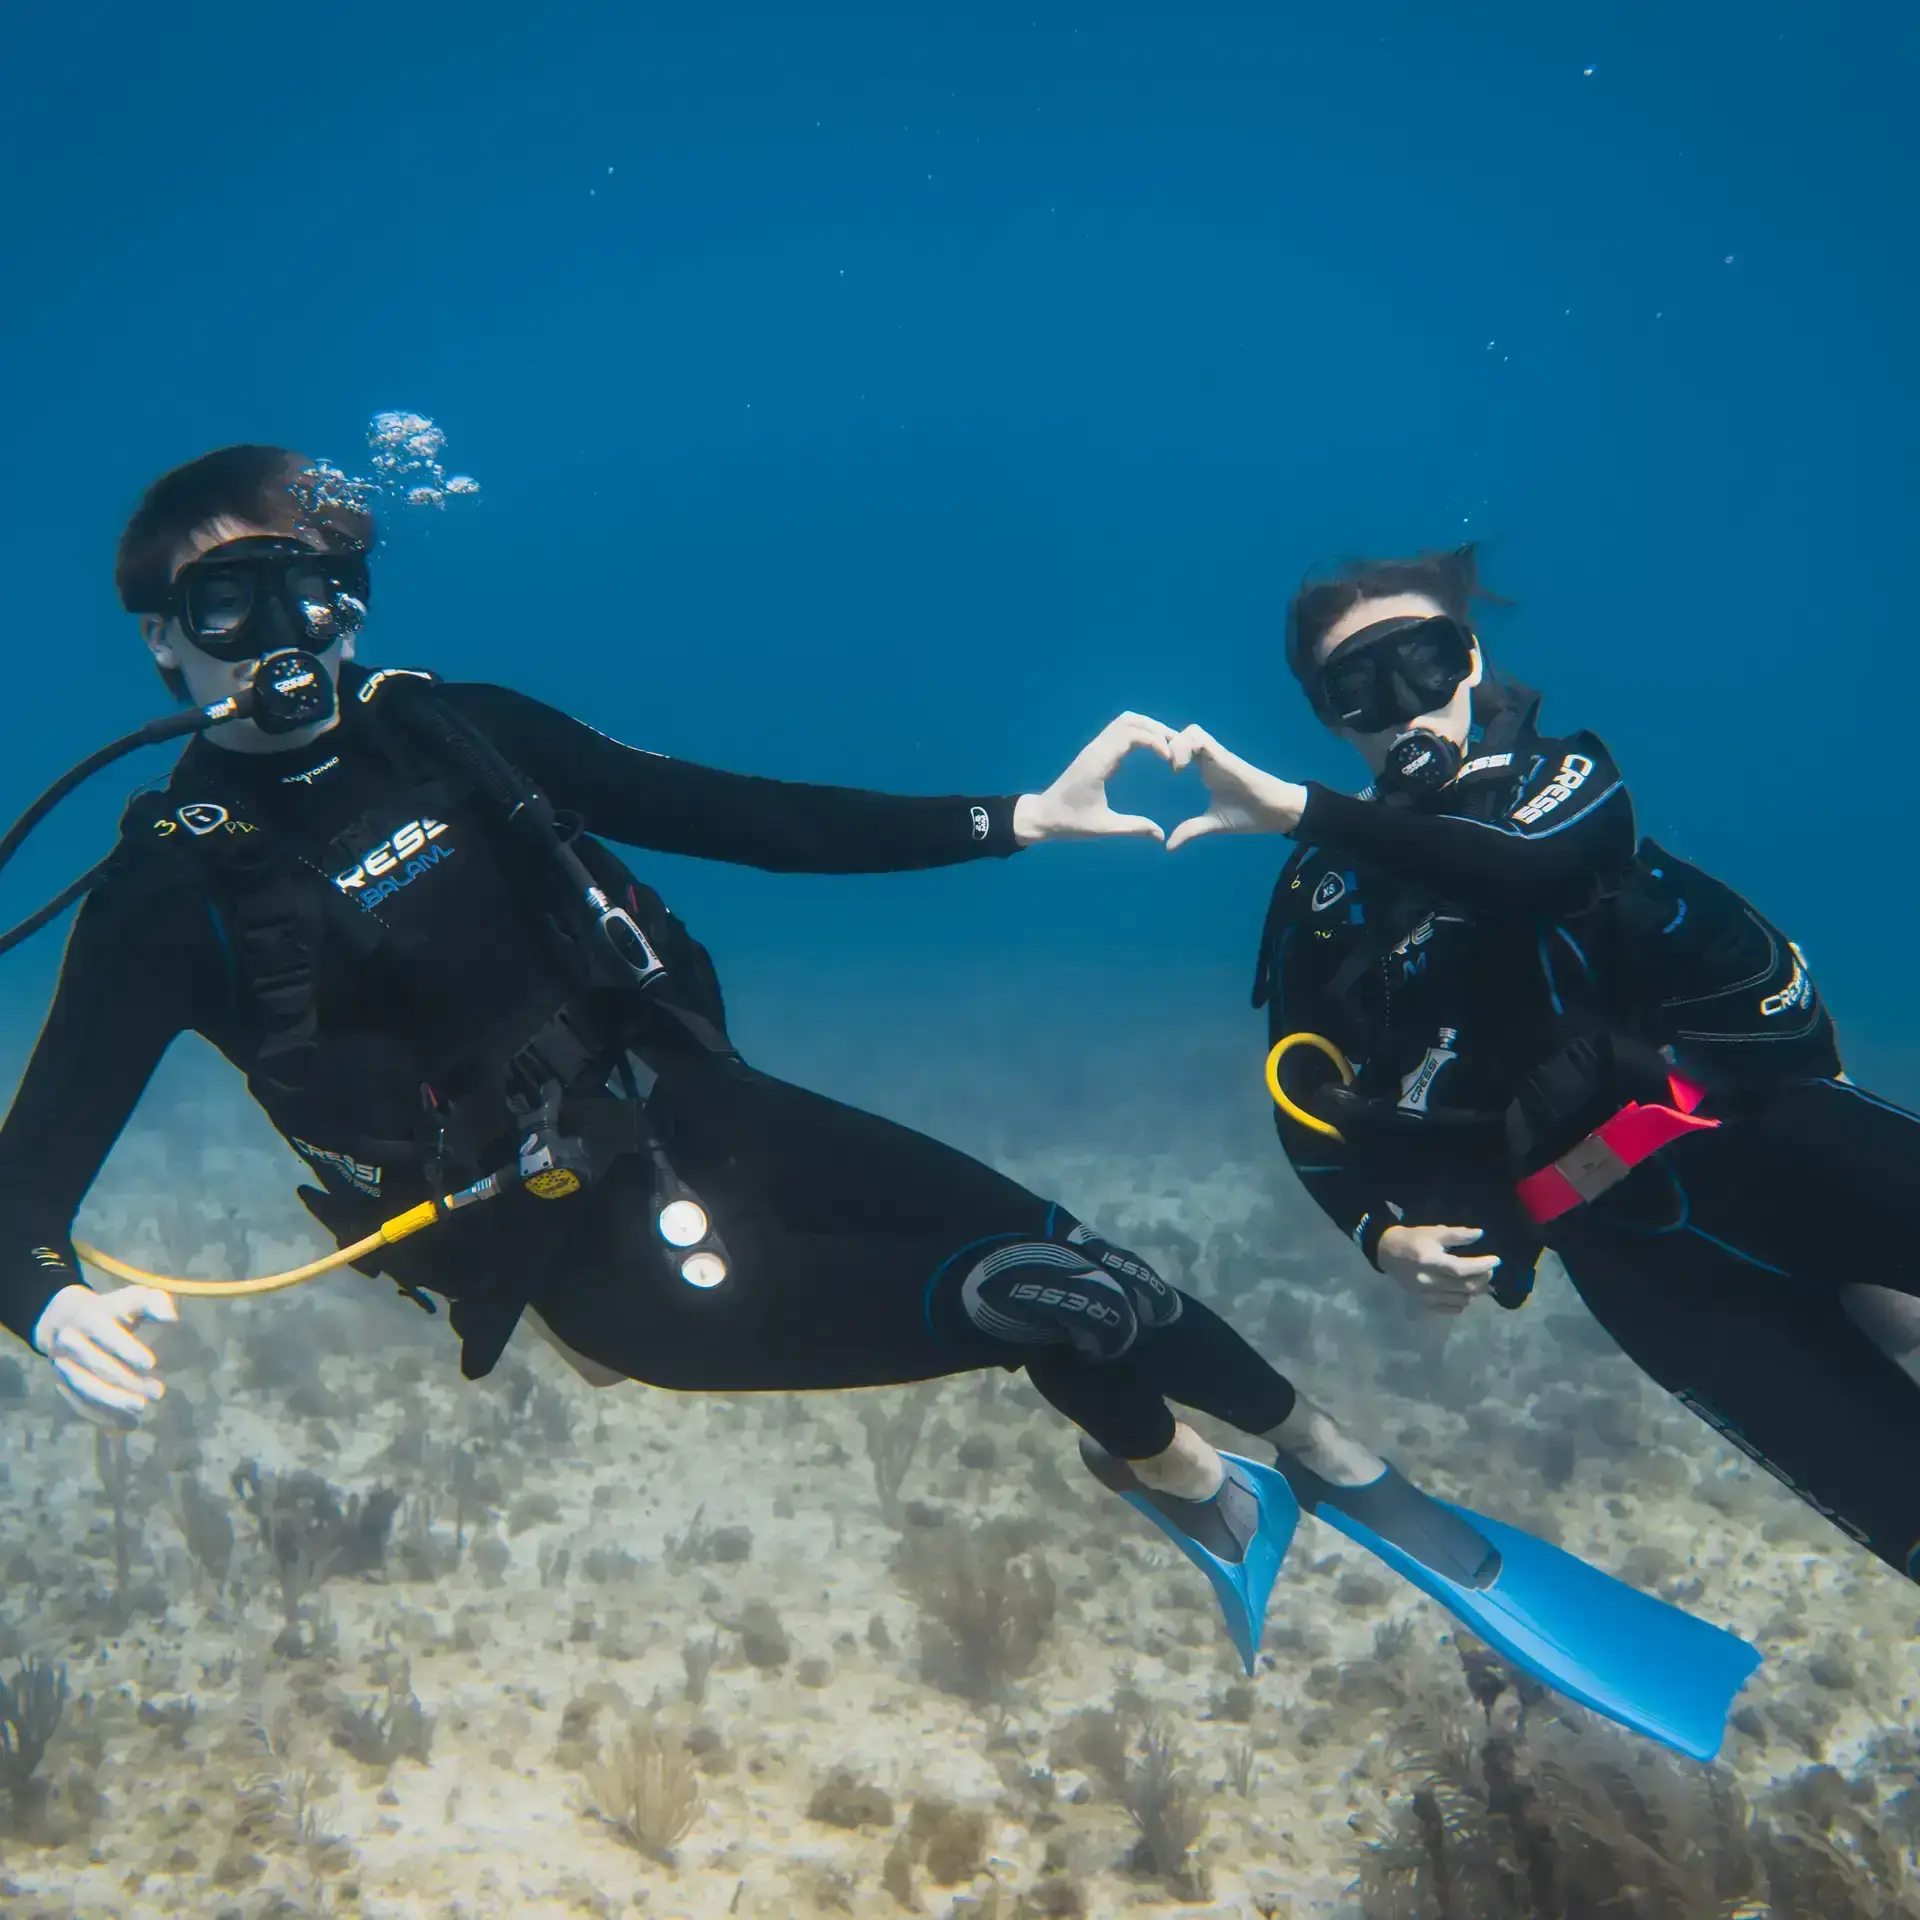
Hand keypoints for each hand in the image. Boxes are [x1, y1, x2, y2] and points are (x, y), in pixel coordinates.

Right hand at [32, 1281, 177, 1427]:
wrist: (64, 1320)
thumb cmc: (112, 1310)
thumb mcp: (132, 1298)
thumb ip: (154, 1302)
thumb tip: (171, 1318)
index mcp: (89, 1317)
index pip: (105, 1333)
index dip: (127, 1349)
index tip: (152, 1364)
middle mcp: (70, 1343)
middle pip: (96, 1365)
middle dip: (127, 1381)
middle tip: (158, 1392)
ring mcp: (63, 1366)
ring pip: (84, 1388)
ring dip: (113, 1402)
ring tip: (142, 1409)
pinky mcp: (62, 1385)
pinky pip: (79, 1404)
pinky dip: (102, 1416)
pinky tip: (127, 1425)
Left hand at [1012, 712, 1177, 845]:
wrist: (1043, 815)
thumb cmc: (1070, 822)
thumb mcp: (1103, 827)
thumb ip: (1133, 828)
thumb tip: (1161, 835)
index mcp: (1097, 763)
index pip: (1130, 735)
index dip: (1155, 742)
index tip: (1170, 761)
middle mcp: (1096, 749)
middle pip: (1130, 720)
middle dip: (1157, 729)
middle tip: (1178, 746)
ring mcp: (1094, 747)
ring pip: (1125, 721)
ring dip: (1149, 727)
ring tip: (1170, 744)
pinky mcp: (1095, 751)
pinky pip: (1119, 730)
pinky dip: (1139, 731)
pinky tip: (1153, 748)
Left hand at [1165, 725, 1308, 849]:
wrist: (1276, 812)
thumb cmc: (1249, 815)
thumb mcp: (1212, 824)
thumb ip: (1190, 830)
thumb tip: (1168, 847)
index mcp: (1204, 769)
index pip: (1180, 749)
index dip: (1165, 753)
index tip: (1153, 773)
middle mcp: (1209, 758)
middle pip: (1181, 735)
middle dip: (1166, 743)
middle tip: (1157, 765)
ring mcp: (1217, 755)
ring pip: (1190, 732)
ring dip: (1176, 745)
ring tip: (1172, 768)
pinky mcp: (1224, 755)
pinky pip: (1200, 738)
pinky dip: (1186, 747)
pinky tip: (1180, 768)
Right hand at [1375, 1224, 1499, 1315]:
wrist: (1388, 1254)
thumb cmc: (1413, 1240)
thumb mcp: (1434, 1232)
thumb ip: (1458, 1235)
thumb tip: (1481, 1234)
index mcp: (1429, 1261)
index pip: (1461, 1269)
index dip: (1482, 1266)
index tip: (1496, 1260)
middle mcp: (1427, 1281)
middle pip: (1464, 1286)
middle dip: (1483, 1278)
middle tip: (1489, 1269)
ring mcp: (1425, 1295)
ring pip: (1461, 1299)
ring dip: (1476, 1291)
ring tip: (1481, 1281)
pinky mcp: (1424, 1303)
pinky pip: (1451, 1309)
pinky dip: (1464, 1302)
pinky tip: (1466, 1292)